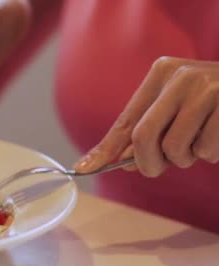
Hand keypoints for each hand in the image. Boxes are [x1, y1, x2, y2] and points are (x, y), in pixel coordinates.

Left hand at [75, 57, 218, 176]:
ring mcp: (209, 88)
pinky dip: (211, 154)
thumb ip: (146, 132)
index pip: (125, 120)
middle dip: (148, 163)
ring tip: (200, 143)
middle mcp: (182, 76)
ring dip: (185, 158)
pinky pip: (207, 150)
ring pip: (175, 148)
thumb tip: (108, 161)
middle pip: (143, 137)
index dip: (106, 149)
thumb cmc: (213, 105)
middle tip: (160, 166)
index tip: (83, 169)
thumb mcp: (176, 110)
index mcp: (162, 73)